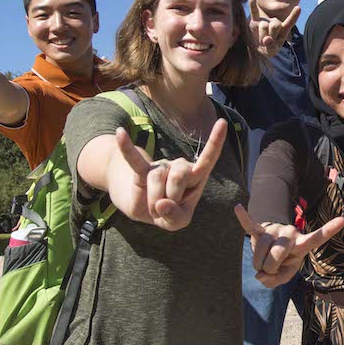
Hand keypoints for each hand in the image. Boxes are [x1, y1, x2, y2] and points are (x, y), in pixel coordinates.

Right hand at [109, 119, 227, 230]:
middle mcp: (180, 166)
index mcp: (196, 177)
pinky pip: (134, 160)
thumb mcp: (177, 222)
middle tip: (166, 209)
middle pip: (179, 176)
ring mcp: (161, 166)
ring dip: (154, 201)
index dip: (215, 142)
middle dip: (171, 200)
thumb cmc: (167, 212)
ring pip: (158, 178)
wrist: (142, 209)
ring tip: (153, 207)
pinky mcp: (141, 170)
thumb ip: (175, 217)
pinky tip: (120, 133)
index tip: (222, 122)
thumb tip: (163, 203)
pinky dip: (127, 148)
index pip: (208, 159)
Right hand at [234, 204, 343, 287]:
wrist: (272, 247)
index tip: (342, 220)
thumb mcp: (285, 275)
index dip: (328, 230)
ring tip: (260, 265)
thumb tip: (261, 275)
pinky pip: (250, 226)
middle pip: (277, 254)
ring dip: (258, 263)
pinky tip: (237, 208)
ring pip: (262, 248)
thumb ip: (275, 281)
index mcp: (302, 244)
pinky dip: (244, 218)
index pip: (316, 237)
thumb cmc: (283, 261)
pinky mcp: (260, 229)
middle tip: (269, 271)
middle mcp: (290, 234)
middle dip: (270, 268)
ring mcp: (275, 231)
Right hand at [248, 0, 300, 57]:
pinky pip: (254, 13)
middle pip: (275, 25)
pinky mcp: (254, 21)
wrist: (256, 49)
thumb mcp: (271, 51)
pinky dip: (252, 6)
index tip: (298, 7)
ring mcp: (265, 21)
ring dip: (261, 35)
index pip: (290, 22)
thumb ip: (271, 46)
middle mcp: (275, 22)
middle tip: (266, 42)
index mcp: (283, 30)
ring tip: (260, 40)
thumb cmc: (267, 49)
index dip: (294, 15)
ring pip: (264, 25)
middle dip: (270, 35)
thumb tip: (266, 39)